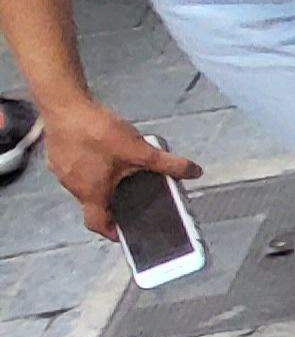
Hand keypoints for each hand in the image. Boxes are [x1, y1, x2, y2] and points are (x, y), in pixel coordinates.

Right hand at [36, 97, 197, 239]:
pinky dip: (89, 168)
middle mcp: (72, 186)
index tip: (123, 232)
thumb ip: (167, 164)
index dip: (110, 232)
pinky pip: (74, 168)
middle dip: (111, 203)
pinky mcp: (56, 154)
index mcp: (91, 192)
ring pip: (83, 185)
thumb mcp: (139, 150)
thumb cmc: (96, 132)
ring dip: (100, 183)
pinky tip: (102, 153)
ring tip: (121, 172)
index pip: (97, 224)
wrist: (63, 104)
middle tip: (131, 196)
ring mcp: (60, 170)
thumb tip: (195, 172)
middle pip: (92, 203)